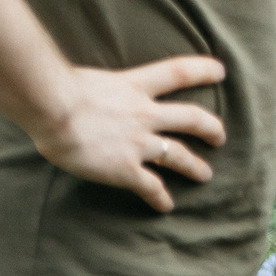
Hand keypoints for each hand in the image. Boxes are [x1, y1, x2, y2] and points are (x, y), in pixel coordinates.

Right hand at [30, 56, 228, 212]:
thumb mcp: (92, 78)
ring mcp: (139, 142)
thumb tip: (90, 93)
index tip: (220, 71)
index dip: (202, 70)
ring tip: (205, 174)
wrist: (54, 109)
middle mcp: (145, 113)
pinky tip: (166, 206)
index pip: (179, 72)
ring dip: (194, 165)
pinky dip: (160, 197)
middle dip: (210, 127)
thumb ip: (104, 89)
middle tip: (220, 136)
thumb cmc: (60, 90)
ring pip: (178, 154)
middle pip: (191, 118)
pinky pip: (150, 186)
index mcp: (136, 85)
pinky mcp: (126, 169)